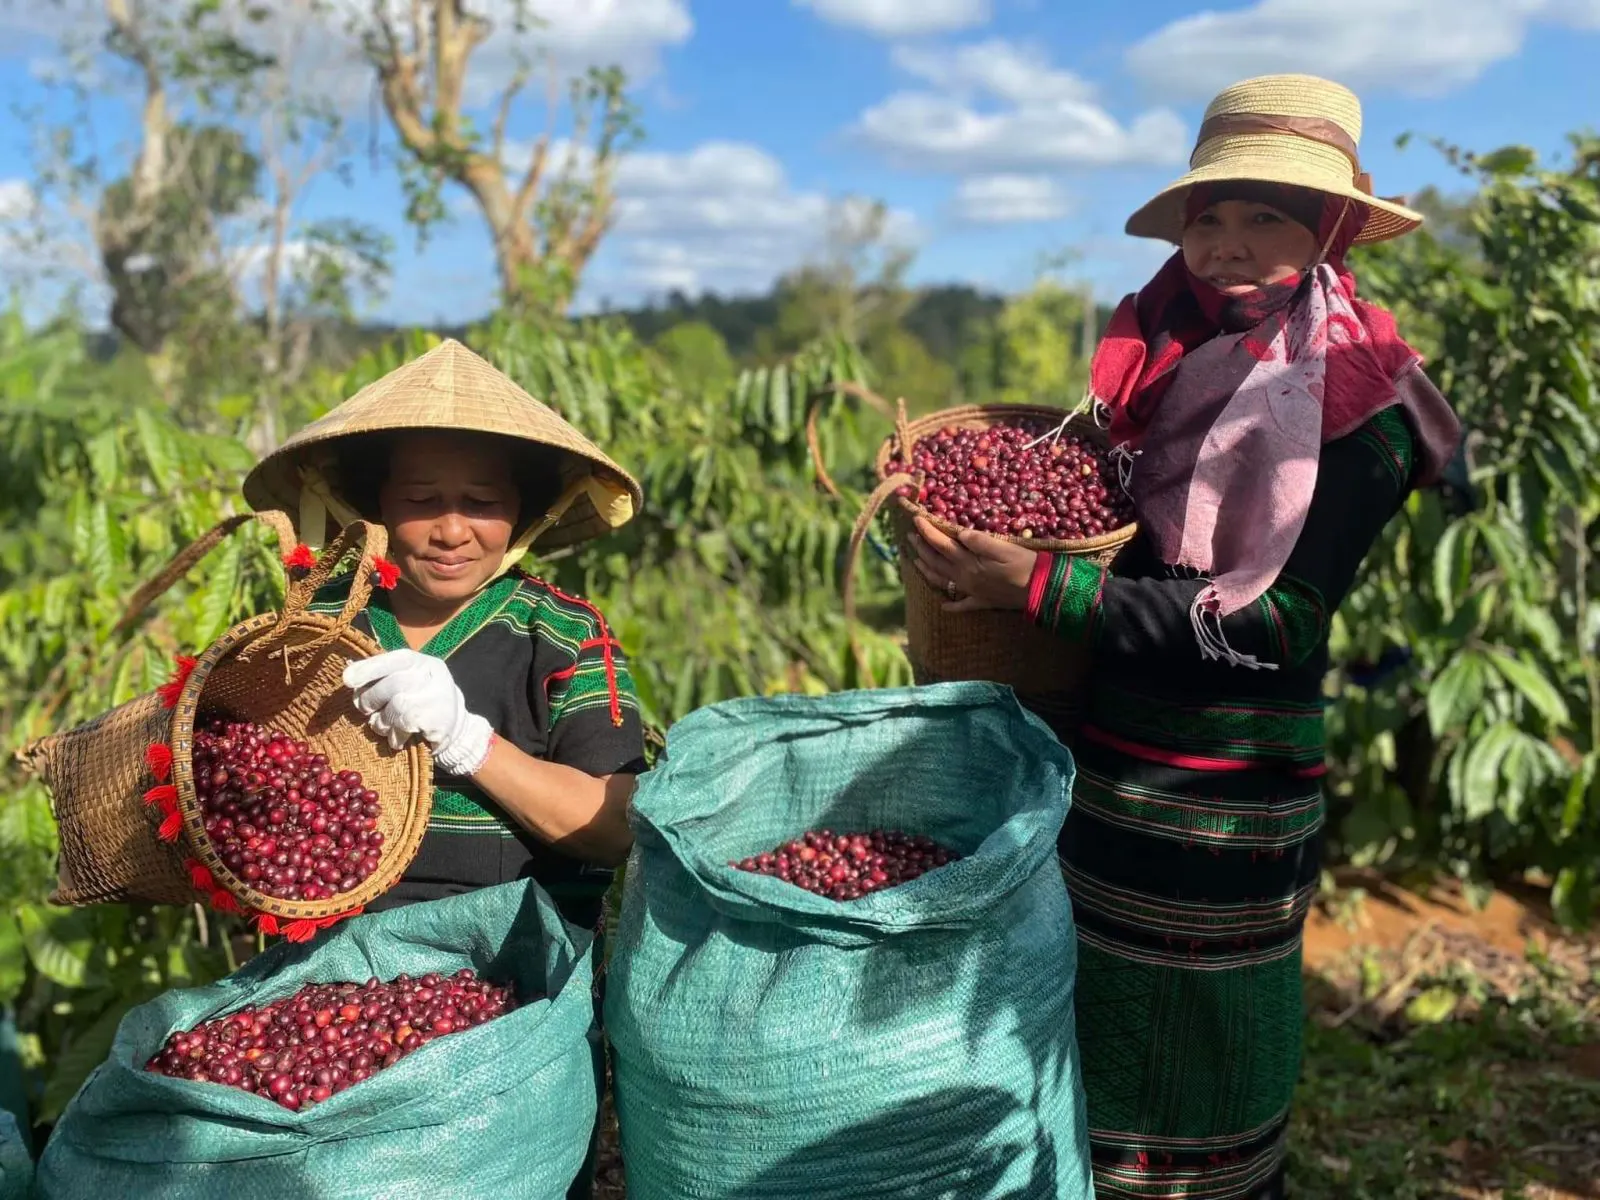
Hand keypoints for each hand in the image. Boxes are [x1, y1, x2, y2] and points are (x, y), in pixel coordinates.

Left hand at [342, 649, 493, 776]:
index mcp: (424, 663)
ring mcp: (439, 699)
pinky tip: (397, 738)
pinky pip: (405, 727)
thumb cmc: (422, 702)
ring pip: (397, 708)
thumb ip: (384, 676)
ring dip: (381, 721)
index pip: (396, 659)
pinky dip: (394, 736)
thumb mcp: (408, 682)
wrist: (456, 729)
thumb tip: (348, 673)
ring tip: (381, 726)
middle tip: (364, 709)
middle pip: (394, 683)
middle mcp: (434, 677)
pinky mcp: (438, 721)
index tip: (346, 679)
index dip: (370, 667)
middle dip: (371, 698)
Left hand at [909, 516, 1036, 612]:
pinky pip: (963, 605)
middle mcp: (966, 578)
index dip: (927, 531)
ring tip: (915, 562)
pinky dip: (951, 605)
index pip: (942, 544)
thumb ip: (980, 542)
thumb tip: (960, 533)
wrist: (1041, 591)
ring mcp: (973, 592)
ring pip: (942, 582)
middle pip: (937, 562)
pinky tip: (944, 606)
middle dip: (921, 548)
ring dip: (927, 571)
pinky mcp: (984, 602)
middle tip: (910, 536)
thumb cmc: (1025, 565)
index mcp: (969, 563)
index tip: (915, 519)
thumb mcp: (1005, 548)